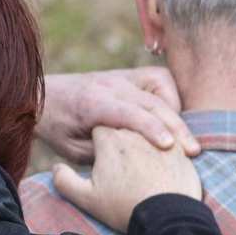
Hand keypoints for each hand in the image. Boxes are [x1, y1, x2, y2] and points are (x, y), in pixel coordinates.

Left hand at [37, 69, 199, 164]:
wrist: (43, 95)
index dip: (151, 129)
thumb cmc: (56, 127)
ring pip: (161, 84)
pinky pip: (159, 78)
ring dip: (177, 109)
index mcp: (92, 103)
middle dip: (175, 126)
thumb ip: (102, 152)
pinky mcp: (128, 75)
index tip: (169, 146)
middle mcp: (109, 85)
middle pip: (151, 102)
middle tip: (193, 152)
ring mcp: (120, 76)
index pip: (128, 112)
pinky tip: (173, 119)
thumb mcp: (71, 149)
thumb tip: (134, 159)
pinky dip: (171, 96)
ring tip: (186, 139)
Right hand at [53, 126, 201, 231]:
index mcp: (110, 139)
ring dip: (143, 144)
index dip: (97, 141)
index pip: (99, 127)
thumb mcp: (86, 199)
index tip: (99, 155)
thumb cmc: (124, 207)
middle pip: (123, 126)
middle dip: (120, 140)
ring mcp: (158, 138)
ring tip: (141, 169)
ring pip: (147, 133)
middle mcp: (135, 132)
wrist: (165, 219)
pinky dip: (164, 152)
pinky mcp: (180, 150)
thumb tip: (56, 168)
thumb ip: (64, 181)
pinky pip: (170, 143)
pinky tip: (160, 168)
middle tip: (119, 164)